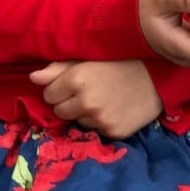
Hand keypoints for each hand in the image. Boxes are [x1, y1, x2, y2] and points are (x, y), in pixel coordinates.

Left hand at [30, 60, 159, 137]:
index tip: (72, 84)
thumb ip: (57, 68)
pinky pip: (94, 131)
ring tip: (102, 99)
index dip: (58, 89)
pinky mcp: (114, 132)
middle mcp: (86, 102)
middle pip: (59, 111)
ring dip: (83, 113)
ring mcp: (100, 120)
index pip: (48, 95)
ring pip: (76, 122)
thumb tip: (32, 78)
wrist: (157, 77)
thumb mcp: (87, 58)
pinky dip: (100, 123)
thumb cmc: (119, 62)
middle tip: (87, 92)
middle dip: (67, 103)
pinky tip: (112, 110)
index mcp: (76, 79)